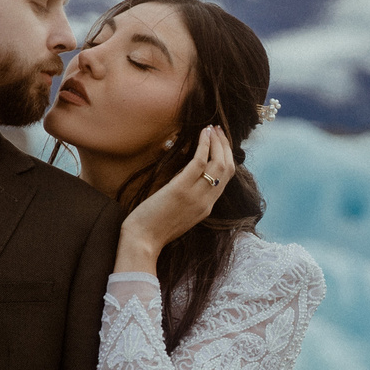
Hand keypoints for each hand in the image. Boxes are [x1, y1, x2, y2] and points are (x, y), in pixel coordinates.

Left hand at [117, 127, 231, 272]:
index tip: (221, 143)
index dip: (226, 158)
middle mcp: (207, 201)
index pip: (225, 180)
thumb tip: (186, 178)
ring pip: (219, 163)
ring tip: (212, 128)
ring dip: (218, 142)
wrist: (142, 241)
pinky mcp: (181, 188)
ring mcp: (196, 195)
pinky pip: (200, 161)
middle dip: (225, 146)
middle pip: (227, 169)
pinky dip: (204, 145)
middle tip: (219, 130)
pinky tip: (202, 133)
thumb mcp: (179, 215)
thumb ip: (188, 199)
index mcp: (206, 208)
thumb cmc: (153, 229)